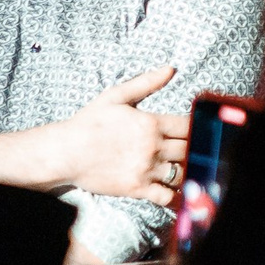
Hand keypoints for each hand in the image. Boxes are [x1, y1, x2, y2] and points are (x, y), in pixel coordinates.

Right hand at [53, 67, 188, 204]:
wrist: (65, 153)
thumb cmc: (88, 123)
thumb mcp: (115, 96)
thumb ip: (145, 83)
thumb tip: (170, 69)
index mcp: (151, 123)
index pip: (189, 125)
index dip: (197, 127)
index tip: (199, 129)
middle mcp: (153, 147)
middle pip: (189, 149)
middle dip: (195, 149)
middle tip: (198, 149)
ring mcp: (145, 169)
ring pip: (182, 172)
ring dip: (188, 170)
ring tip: (191, 168)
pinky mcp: (136, 189)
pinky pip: (165, 195)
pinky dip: (176, 194)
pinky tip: (180, 191)